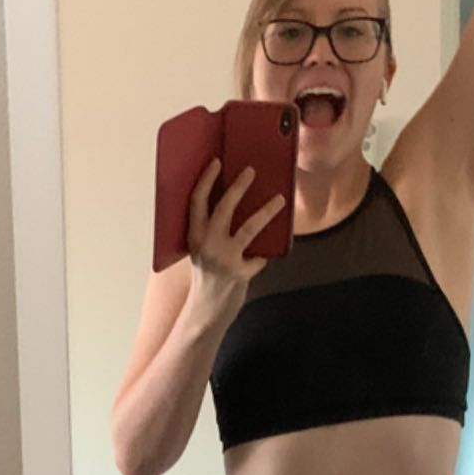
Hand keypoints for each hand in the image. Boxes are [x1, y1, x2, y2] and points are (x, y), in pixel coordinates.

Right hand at [186, 159, 284, 321]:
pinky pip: (258, 258)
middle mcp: (206, 245)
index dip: (206, 180)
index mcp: (193, 236)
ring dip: (266, 212)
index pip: (197, 202)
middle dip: (238, 187)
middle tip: (251, 171)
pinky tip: (265, 256)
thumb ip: (211, 231)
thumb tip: (235, 202)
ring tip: (280, 199)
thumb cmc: (207, 277)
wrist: (206, 312)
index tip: (217, 162)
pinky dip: (262, 257)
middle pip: (223, 208)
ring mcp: (223, 259)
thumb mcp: (202, 251)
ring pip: (248, 229)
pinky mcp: (239, 274)